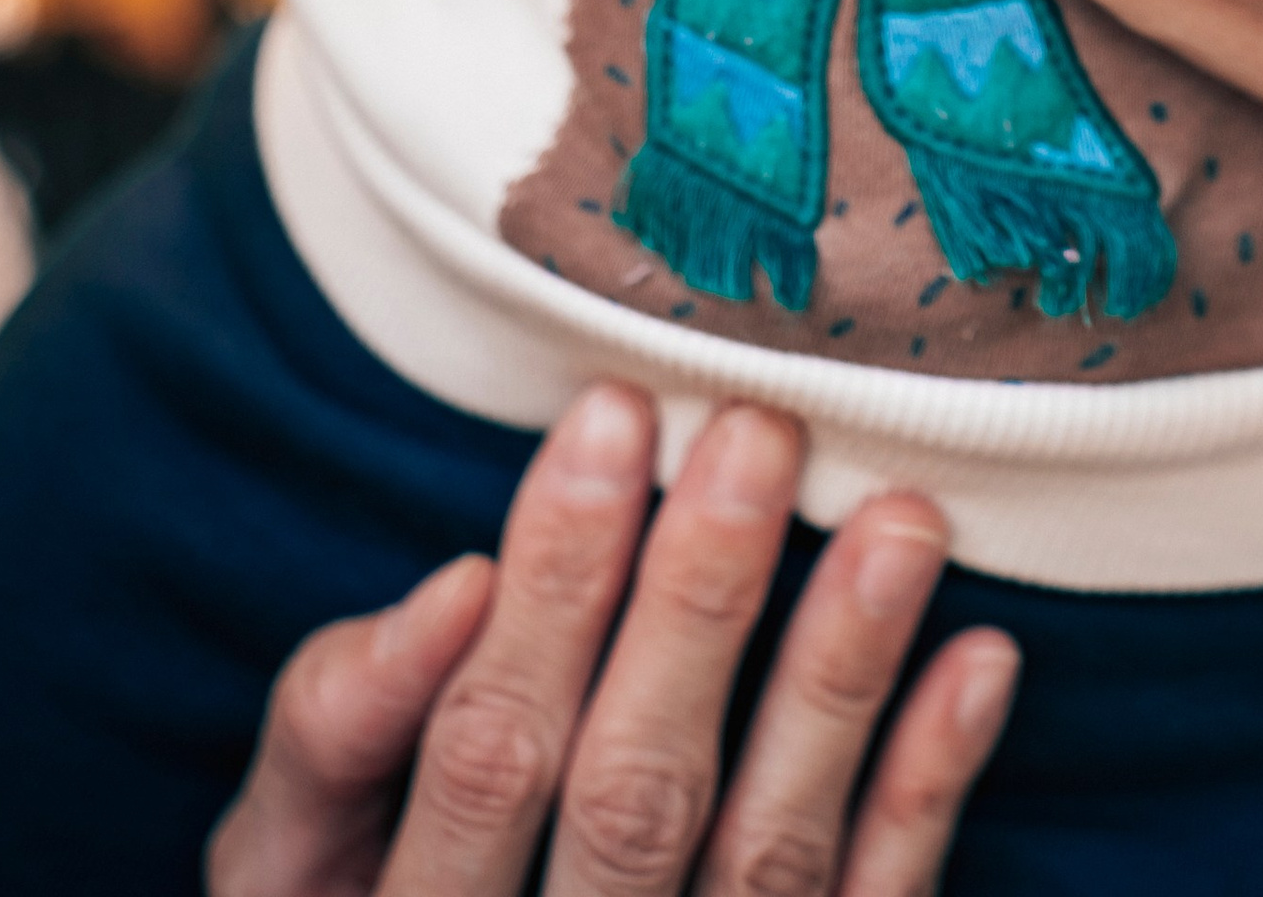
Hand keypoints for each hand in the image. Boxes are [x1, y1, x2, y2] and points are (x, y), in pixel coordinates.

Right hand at [208, 384, 1015, 896]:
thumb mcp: (286, 853)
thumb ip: (335, 729)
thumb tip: (459, 585)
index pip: (489, 751)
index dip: (551, 585)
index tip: (616, 411)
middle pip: (634, 797)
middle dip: (701, 607)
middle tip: (762, 431)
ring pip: (768, 861)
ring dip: (839, 683)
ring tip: (901, 518)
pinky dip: (926, 794)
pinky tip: (977, 661)